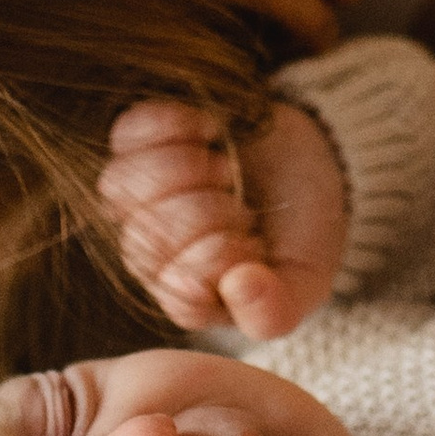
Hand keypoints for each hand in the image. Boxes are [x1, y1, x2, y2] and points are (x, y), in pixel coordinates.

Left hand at [98, 97, 349, 335]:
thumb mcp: (305, 280)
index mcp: (189, 296)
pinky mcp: (134, 146)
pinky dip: (172, 125)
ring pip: (121, 184)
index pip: (176, 284)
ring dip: (185, 167)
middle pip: (143, 233)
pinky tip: (208, 132)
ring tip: (226, 169)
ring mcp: (137, 198)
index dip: (219, 255)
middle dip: (206, 210)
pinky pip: (126, 133)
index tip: (255, 241)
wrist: (313, 157)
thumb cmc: (303, 226)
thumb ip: (274, 310)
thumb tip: (238, 287)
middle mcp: (151, 252)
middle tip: (243, 204)